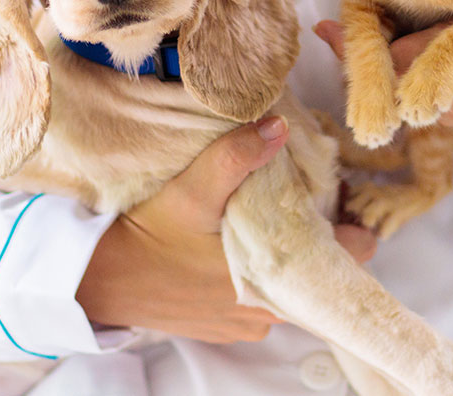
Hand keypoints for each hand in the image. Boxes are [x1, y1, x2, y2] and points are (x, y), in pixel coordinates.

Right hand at [75, 117, 377, 342]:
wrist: (99, 282)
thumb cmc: (148, 237)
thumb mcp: (191, 190)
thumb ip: (235, 158)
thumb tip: (278, 126)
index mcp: (276, 279)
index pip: (352, 254)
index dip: (353, 219)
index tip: (339, 190)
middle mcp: (271, 312)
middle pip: (322, 266)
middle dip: (318, 229)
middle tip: (303, 190)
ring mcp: (249, 323)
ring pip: (292, 280)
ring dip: (287, 248)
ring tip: (271, 209)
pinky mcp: (227, 325)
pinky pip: (262, 294)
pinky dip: (259, 267)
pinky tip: (239, 239)